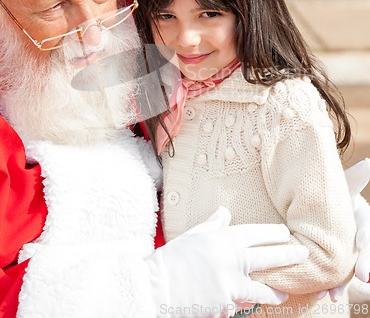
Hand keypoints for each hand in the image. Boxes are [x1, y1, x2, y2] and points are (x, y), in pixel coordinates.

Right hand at [146, 206, 308, 317]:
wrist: (156, 288)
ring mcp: (230, 285)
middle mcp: (231, 260)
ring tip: (284, 291)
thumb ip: (213, 225)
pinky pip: (239, 305)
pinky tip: (243, 303)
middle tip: (304, 255)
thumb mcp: (193, 236)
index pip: (255, 234)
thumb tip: (225, 212)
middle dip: (288, 256)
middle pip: (268, 258)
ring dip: (275, 290)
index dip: (273, 233)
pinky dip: (241, 303)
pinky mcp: (226, 306)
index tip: (285, 233)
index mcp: (223, 240)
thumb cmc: (173, 259)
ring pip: (261, 289)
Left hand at [316, 159, 369, 302]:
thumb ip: (355, 177)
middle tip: (363, 279)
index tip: (364, 259)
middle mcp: (358, 235)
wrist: (323, 204)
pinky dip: (330, 286)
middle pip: (364, 253)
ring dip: (342, 283)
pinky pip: (336, 274)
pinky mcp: (338, 259)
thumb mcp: (344, 184)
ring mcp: (349, 249)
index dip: (366, 247)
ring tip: (333, 296)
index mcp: (361, 217)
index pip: (367, 232)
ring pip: (350, 268)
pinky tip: (322, 297)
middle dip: (364, 266)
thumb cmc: (333, 193)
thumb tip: (369, 163)